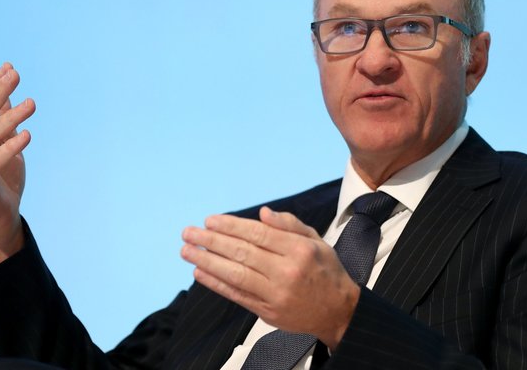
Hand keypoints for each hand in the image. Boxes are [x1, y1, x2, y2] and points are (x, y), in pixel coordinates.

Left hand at [181, 207, 358, 349]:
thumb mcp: (316, 240)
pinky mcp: (267, 312)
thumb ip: (289, 225)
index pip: (258, 234)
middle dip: (212, 241)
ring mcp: (275, 294)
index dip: (231, 226)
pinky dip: (216, 284)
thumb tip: (262, 213)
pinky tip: (200, 273)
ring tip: (187, 251)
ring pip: (236, 275)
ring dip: (208, 262)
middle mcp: (286, 272)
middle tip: (189, 233)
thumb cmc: (325, 271)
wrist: (338, 311)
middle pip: (242, 253)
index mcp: (299, 250)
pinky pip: (237, 295)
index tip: (210, 220)